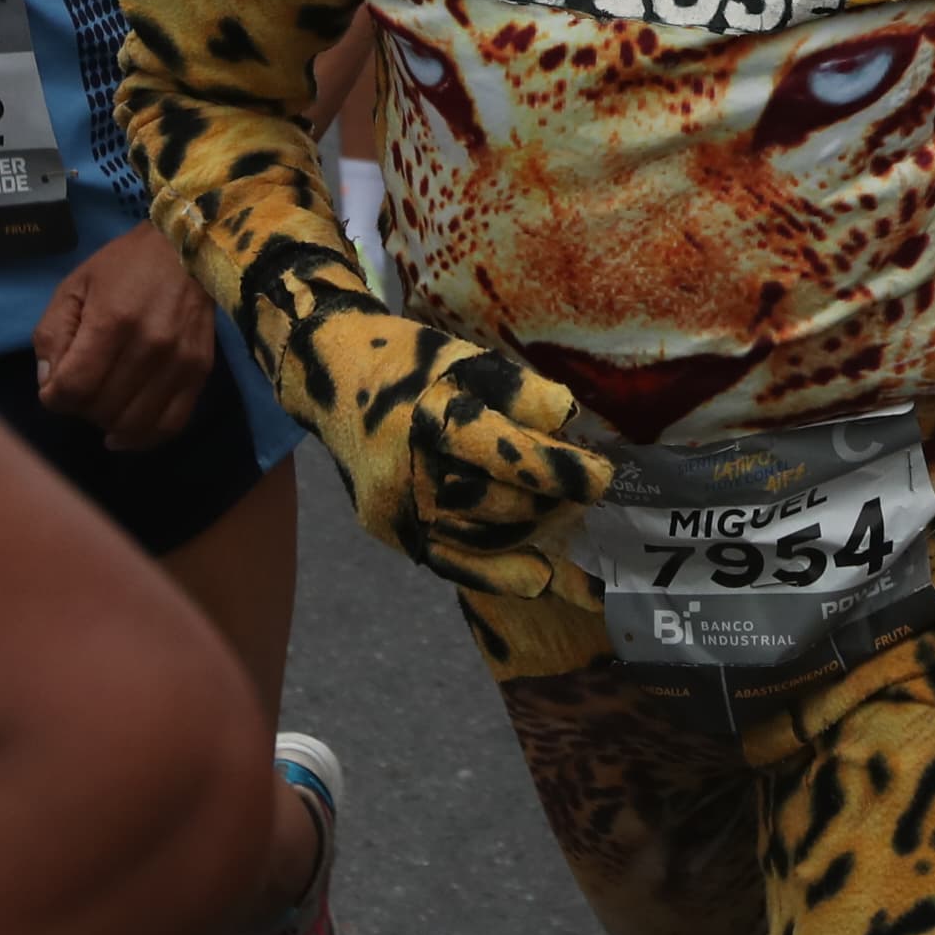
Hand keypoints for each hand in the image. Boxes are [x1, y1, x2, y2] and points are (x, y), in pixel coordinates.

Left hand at [32, 224, 220, 450]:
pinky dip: (144, 438)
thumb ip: (52, 334)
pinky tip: (125, 432)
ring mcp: (179, 362)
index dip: (54, 398)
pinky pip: (170, 424)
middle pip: (102, 410)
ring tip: (102, 404)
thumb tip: (49, 383)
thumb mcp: (73, 287)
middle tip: (80, 389)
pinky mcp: (200, 371)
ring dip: (108, 424)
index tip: (53, 388)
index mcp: (112, 321)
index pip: (73, 388)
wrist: (184, 248)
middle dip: (80, 409)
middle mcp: (150, 346)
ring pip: (133, 424)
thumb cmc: (122, 266)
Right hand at [391, 344, 616, 604]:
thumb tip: (567, 417)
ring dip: (532, 531)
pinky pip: (451, 562)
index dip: (561, 471)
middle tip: (586, 493)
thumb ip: (515, 388)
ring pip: (480, 538)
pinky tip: (539, 577)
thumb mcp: (462, 356)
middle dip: (551, 503)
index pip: (509, 455)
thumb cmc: (411, 363)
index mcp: (429, 419)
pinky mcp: (390, 530)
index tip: (603, 476)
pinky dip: (498, 574)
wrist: (331, 379)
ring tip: (564, 514)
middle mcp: (409, 471)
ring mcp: (397, 509)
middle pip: (499, 504)